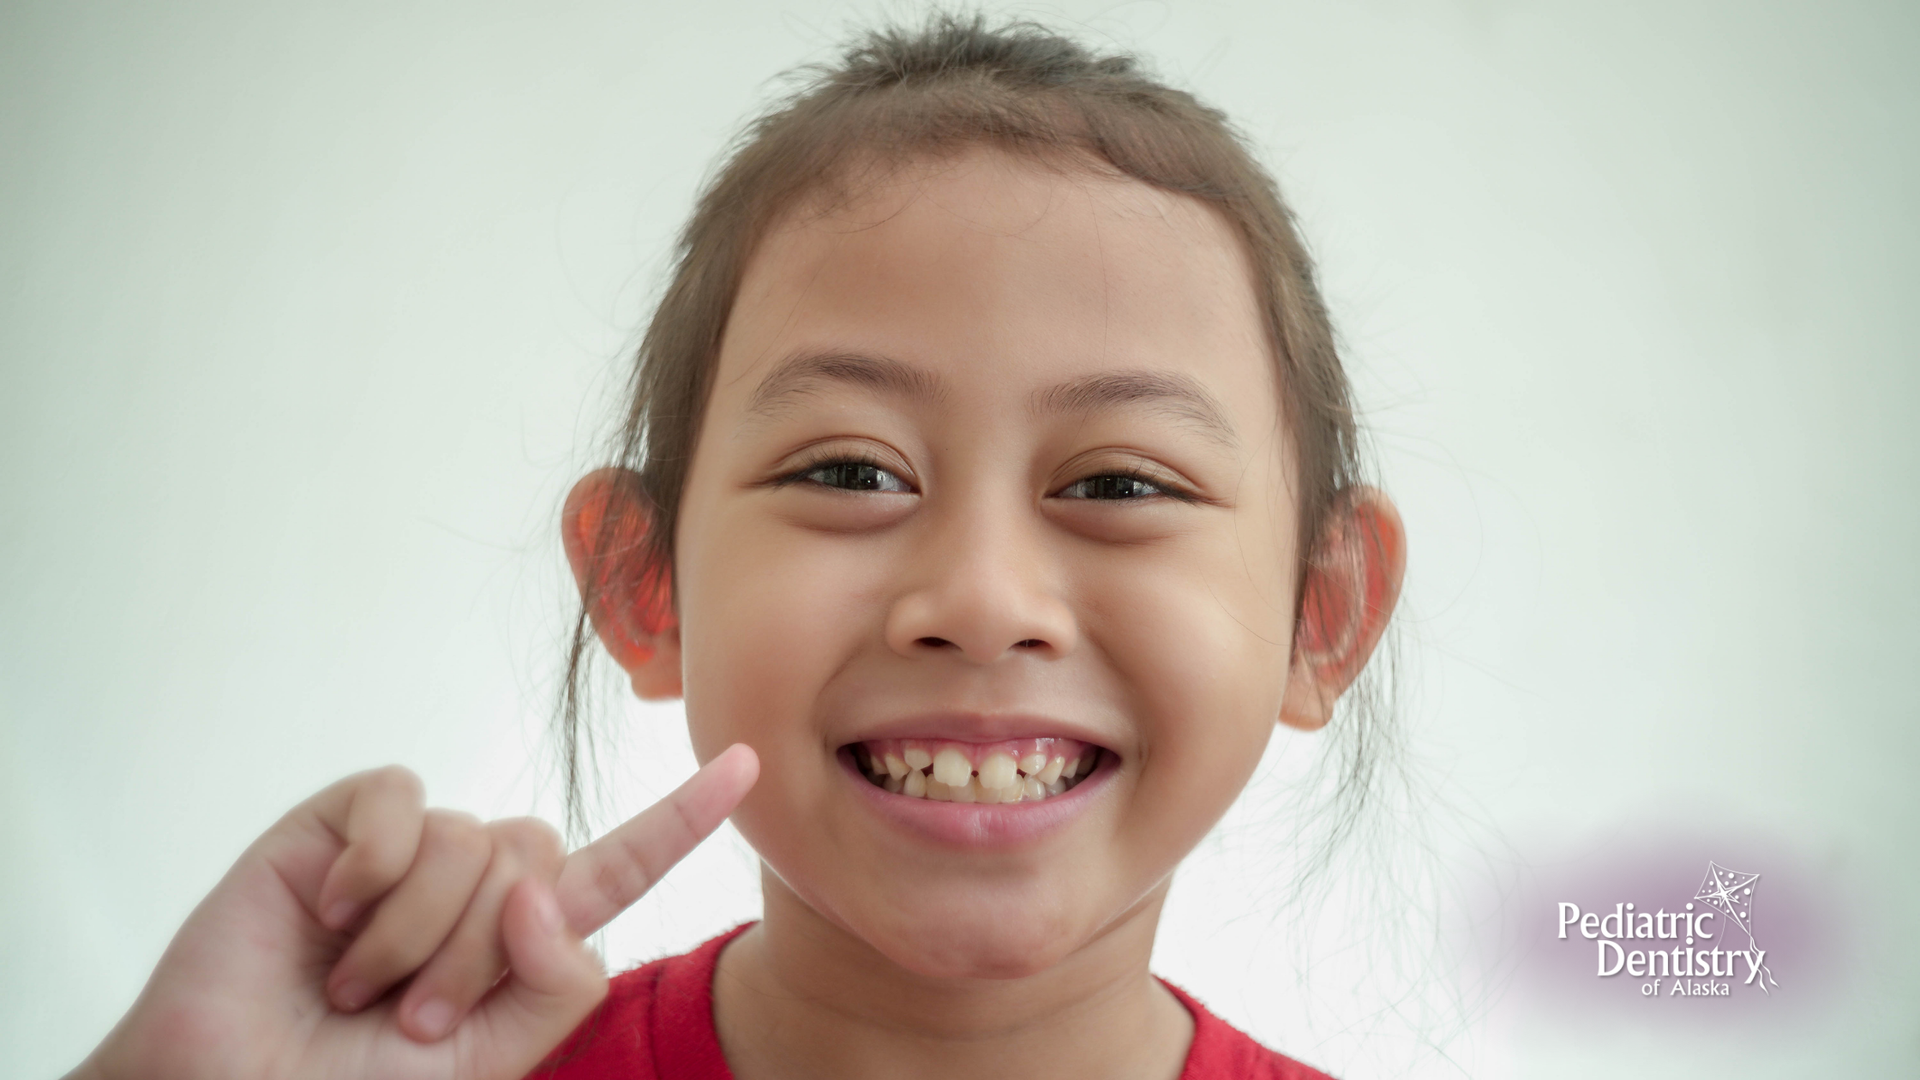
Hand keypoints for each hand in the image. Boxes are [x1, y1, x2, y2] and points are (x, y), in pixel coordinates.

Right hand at [69, 745, 759, 1079]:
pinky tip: (327, 915)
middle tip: (402, 1021)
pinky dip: (373, 868)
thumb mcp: (490, 1059)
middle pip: (541, 858)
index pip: (619, 870)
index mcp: (520, 941)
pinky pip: (403, 801)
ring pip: (476, 839)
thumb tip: (540, 890)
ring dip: (414, 936)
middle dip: (476, 958)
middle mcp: (474, 884)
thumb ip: (555, 984)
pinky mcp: (341, 823)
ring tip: (353, 987)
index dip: (683, 819)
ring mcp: (408, 849)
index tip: (749, 763)